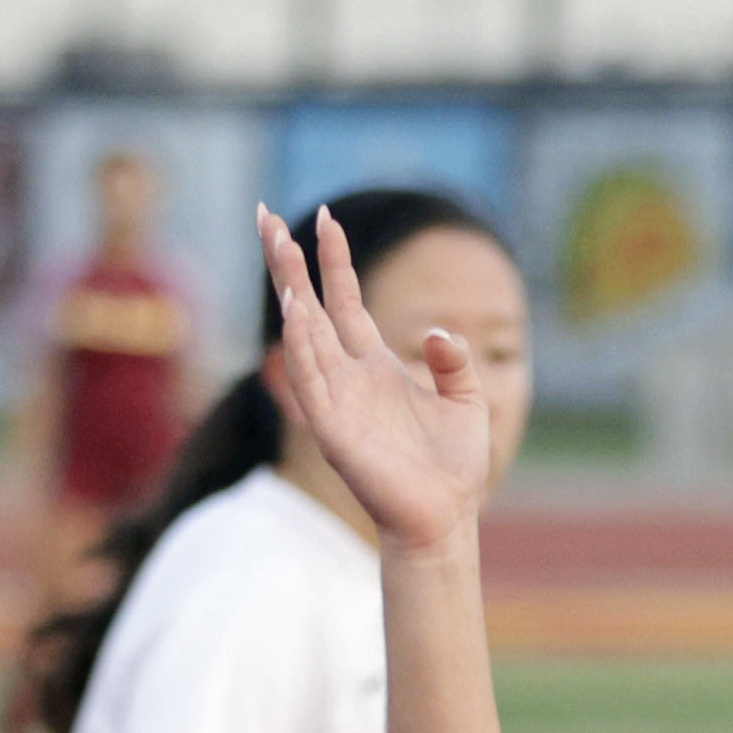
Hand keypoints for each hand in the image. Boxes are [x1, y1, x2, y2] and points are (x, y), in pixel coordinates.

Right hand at [254, 205, 494, 555]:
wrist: (446, 518)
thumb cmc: (454, 466)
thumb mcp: (468, 400)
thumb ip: (455, 361)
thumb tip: (440, 331)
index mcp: (374, 365)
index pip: (345, 299)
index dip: (334, 260)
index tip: (329, 218)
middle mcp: (347, 375)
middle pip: (310, 305)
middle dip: (288, 261)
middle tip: (265, 214)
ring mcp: (335, 398)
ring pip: (303, 333)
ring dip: (290, 291)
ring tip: (280, 248)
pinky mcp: (332, 427)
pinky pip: (310, 377)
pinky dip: (301, 343)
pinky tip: (297, 308)